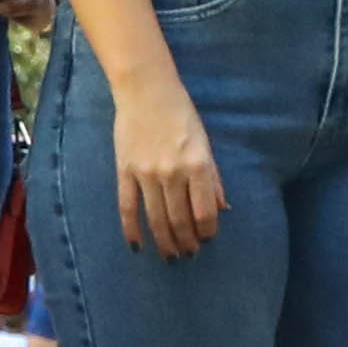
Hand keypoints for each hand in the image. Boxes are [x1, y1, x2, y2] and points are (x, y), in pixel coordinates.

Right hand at [105, 76, 223, 257]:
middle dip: (186, 243)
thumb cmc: (181, 115)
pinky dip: (132, 230)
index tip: (207, 239)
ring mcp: (147, 174)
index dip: (207, 231)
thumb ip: (213, 178)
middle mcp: (173, 173)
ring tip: (170, 256)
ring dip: (164, 242)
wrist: (146, 90)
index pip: (204, 212)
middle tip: (188, 254)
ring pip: (156, 219)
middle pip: (180, 220)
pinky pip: (128, 208)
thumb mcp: (205, 143)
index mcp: (198, 165)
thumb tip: (223, 208)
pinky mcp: (125, 171)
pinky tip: (137, 246)